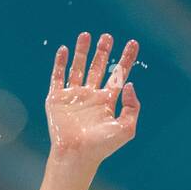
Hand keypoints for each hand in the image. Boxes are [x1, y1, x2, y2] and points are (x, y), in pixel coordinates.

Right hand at [46, 31, 139, 165]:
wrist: (76, 155)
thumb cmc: (101, 147)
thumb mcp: (126, 129)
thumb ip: (133, 107)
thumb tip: (130, 84)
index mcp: (107, 102)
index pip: (118, 75)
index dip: (126, 59)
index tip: (133, 43)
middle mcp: (91, 97)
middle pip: (98, 68)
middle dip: (103, 52)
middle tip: (107, 36)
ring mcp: (73, 97)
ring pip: (78, 68)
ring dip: (82, 51)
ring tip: (86, 35)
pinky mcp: (57, 99)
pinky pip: (57, 77)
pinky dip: (60, 63)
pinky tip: (64, 50)